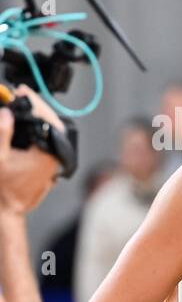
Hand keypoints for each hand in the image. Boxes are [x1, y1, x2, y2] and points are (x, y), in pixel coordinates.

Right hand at [0, 89, 62, 214]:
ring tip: (25, 106)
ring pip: (54, 134)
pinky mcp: (51, 166)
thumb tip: (7, 114)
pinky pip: (50, 143)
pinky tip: (29, 125)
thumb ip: (2, 133)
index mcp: (47, 154)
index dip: (36, 102)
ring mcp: (55, 163)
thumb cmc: (2, 188)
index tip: (24, 92)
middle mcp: (56, 158)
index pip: (48, 120)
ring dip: (41, 119)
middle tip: (24, 95)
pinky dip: (41, 132)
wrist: (8, 210)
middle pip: (54, 124)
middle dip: (39, 108)